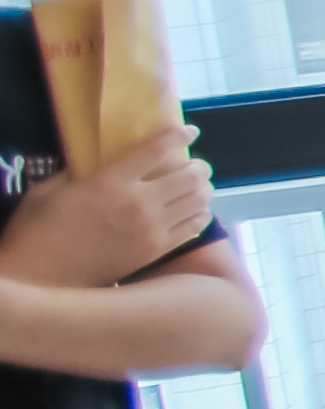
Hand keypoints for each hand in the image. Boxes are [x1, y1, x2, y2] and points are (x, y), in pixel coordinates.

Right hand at [1, 128, 209, 286]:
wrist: (42, 277)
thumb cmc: (38, 231)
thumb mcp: (50, 190)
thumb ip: (77, 172)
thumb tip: (97, 163)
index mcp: (111, 182)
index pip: (157, 150)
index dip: (179, 135)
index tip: (189, 131)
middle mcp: (139, 203)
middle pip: (189, 176)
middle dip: (198, 166)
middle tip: (197, 165)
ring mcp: (150, 230)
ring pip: (197, 201)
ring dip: (203, 189)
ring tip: (200, 186)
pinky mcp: (154, 252)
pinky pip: (192, 229)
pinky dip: (200, 215)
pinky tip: (197, 211)